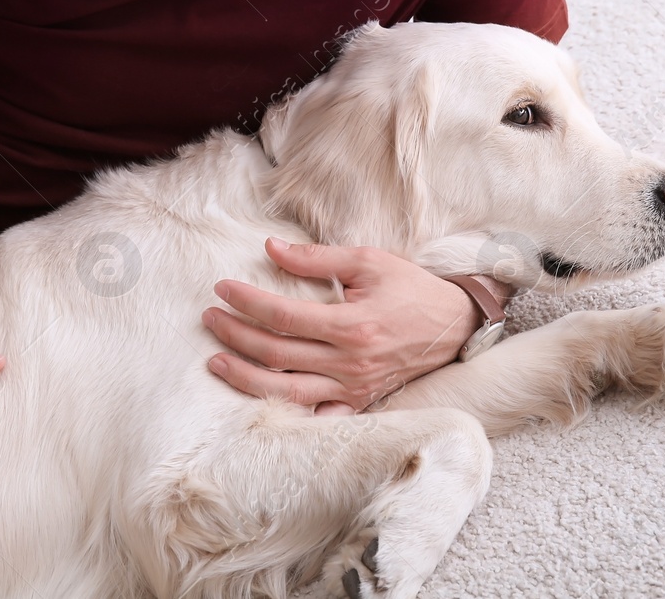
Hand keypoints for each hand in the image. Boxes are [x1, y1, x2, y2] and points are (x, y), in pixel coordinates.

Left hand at [202, 237, 476, 412]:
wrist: (454, 326)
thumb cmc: (411, 288)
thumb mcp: (369, 260)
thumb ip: (317, 258)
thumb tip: (271, 249)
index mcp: (352, 325)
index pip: (282, 317)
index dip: (246, 303)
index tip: (222, 289)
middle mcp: (349, 362)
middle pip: (276, 354)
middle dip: (235, 335)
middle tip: (210, 318)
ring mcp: (353, 388)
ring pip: (286, 392)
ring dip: (245, 377)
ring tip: (216, 361)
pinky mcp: (358, 401)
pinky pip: (315, 416)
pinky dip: (284, 412)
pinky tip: (258, 401)